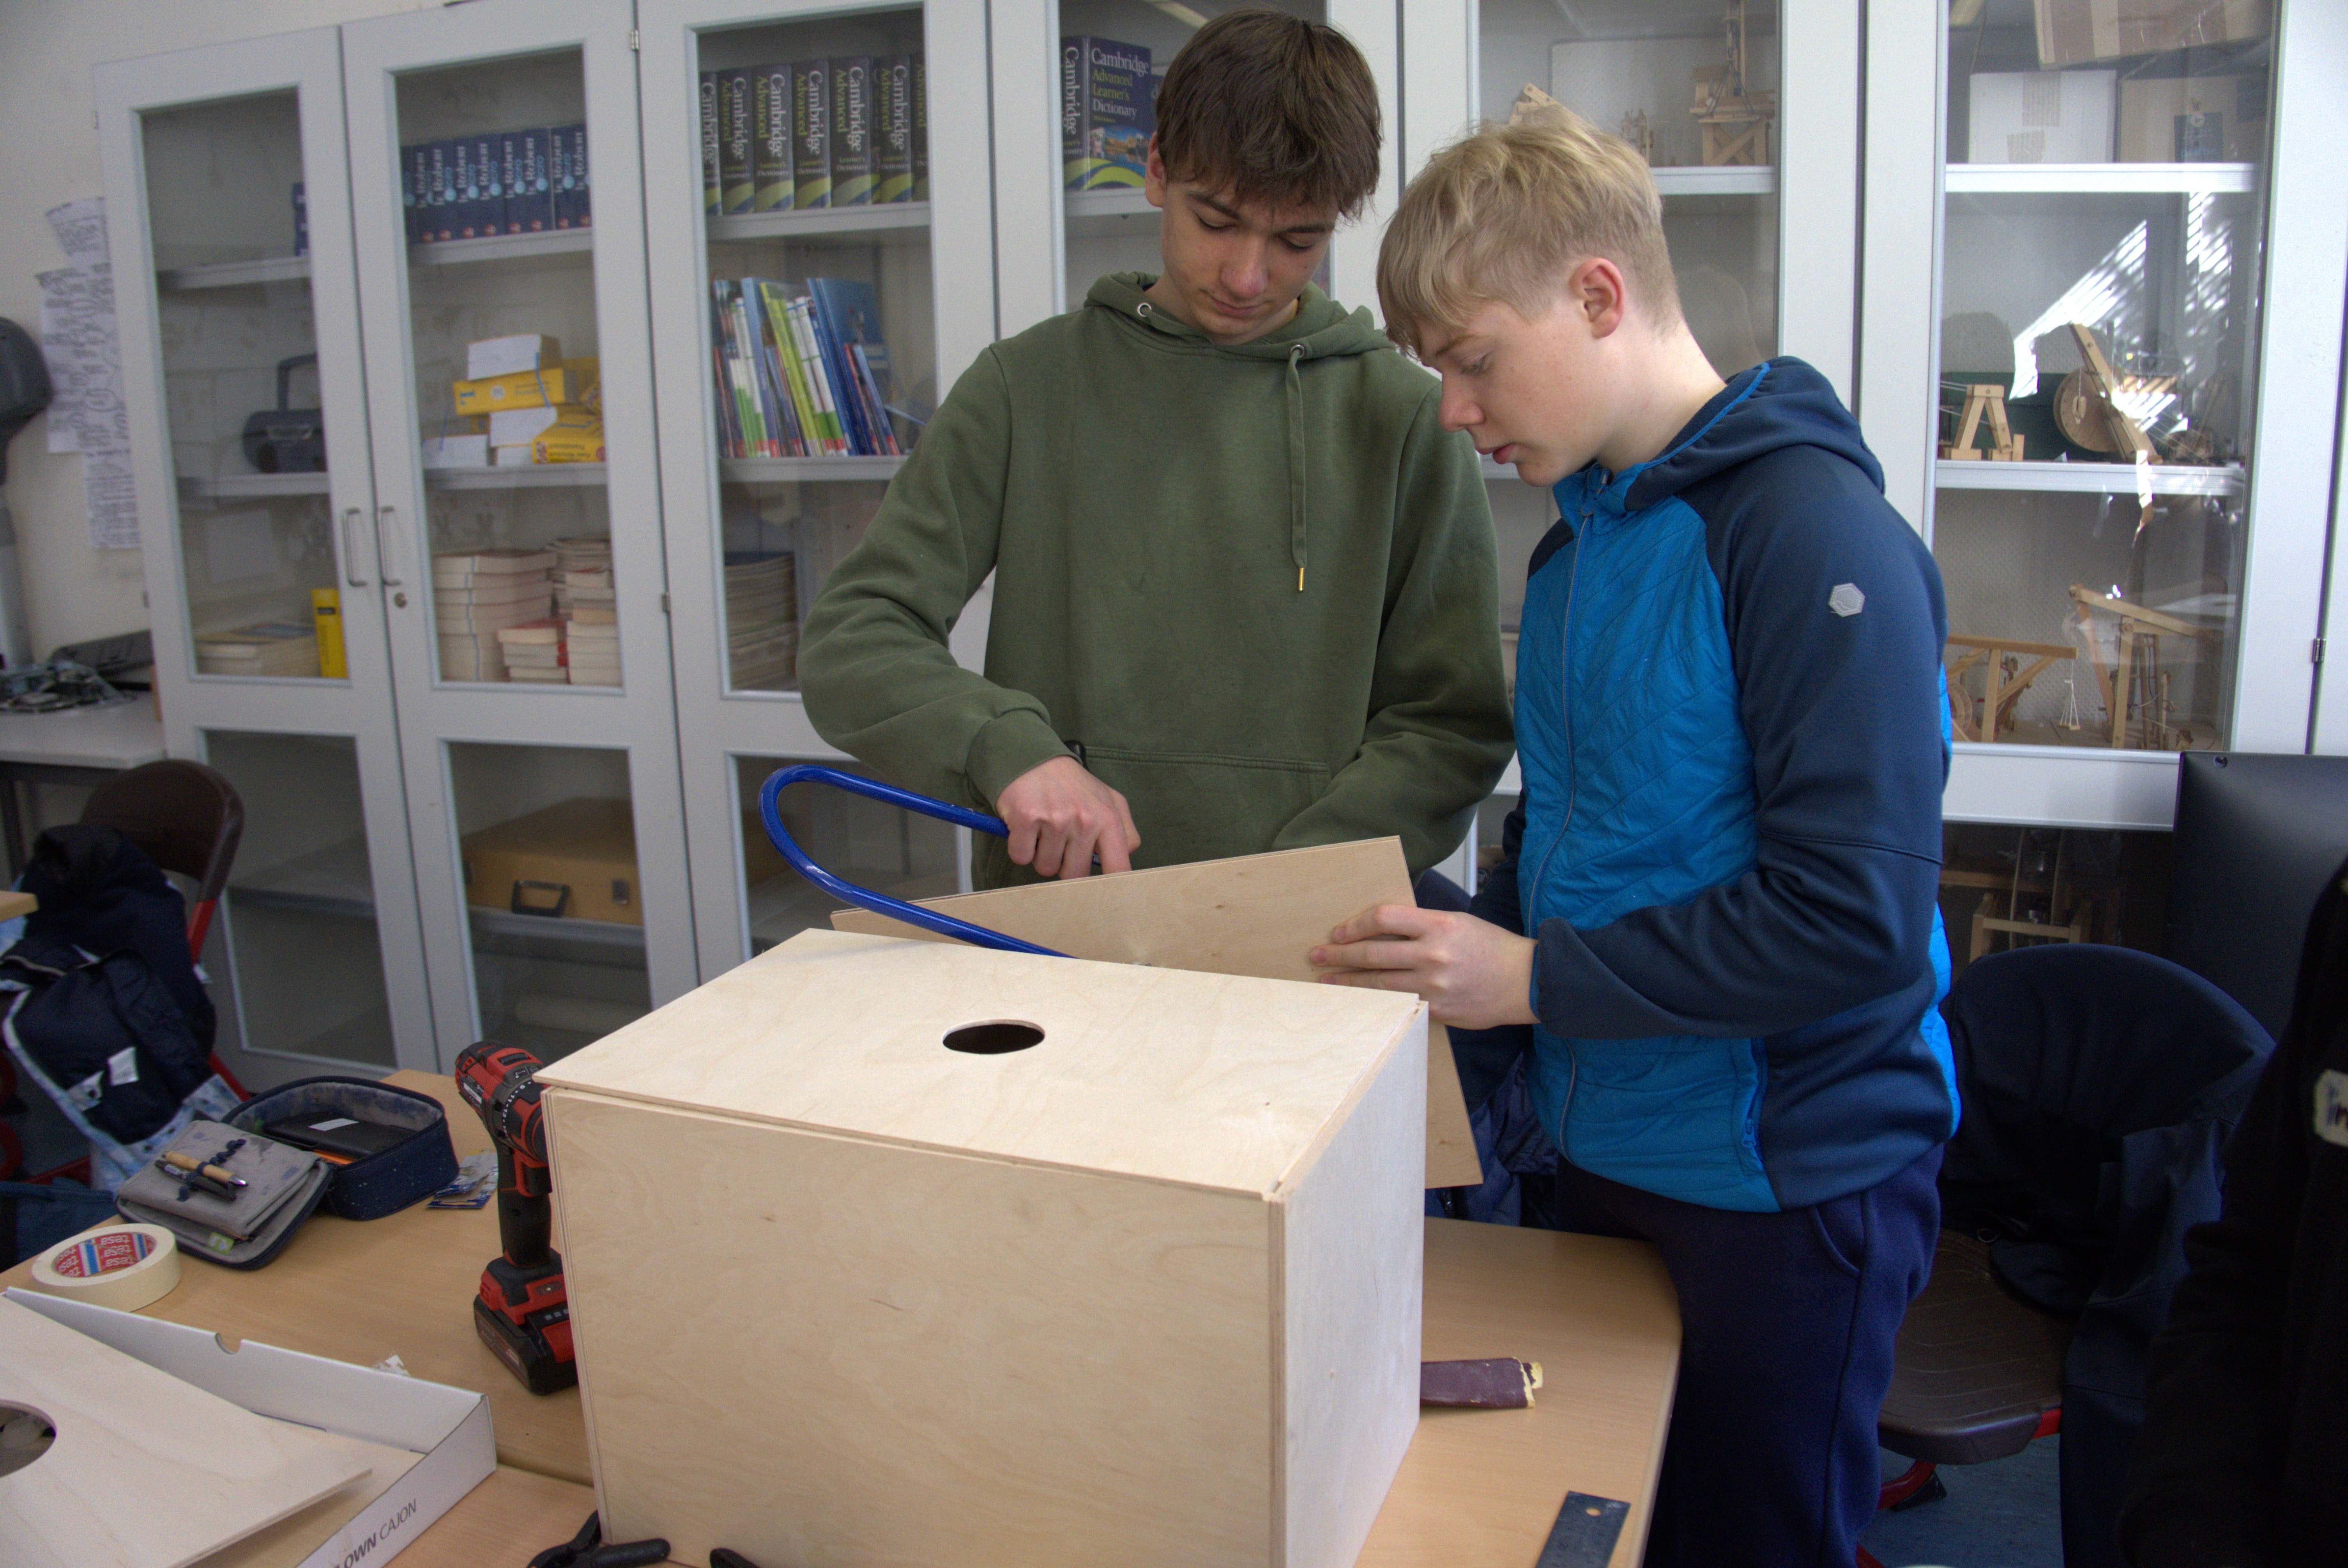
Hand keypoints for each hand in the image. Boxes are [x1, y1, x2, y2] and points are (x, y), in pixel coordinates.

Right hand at [994, 755, 1140, 878]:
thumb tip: (1125, 861)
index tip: (1102, 896)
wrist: (1032, 758)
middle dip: (1063, 864)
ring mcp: (1054, 820)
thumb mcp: (1108, 800)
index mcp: (1108, 818)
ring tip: (1043, 829)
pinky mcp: (1025, 819)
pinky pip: (1021, 857)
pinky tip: (1026, 827)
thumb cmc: (1071, 785)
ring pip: (1045, 868)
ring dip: (1040, 854)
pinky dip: (1019, 847)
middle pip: (1074, 875)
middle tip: (1060, 840)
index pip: (1118, 868)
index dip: (1110, 889)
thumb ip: (1125, 831)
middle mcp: (1084, 820)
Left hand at [1310, 904, 1538, 1028]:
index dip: (1355, 924)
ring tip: (1326, 980)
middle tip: (1316, 955)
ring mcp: (1434, 986)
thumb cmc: (1492, 948)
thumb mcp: (1457, 922)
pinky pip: (1397, 1005)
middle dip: (1338, 954)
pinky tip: (1358, 1002)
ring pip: (1378, 984)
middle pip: (1372, 953)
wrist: (1526, 981)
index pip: (1383, 918)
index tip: (1338, 931)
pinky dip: (1374, 1003)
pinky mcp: (1436, 1011)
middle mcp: (1433, 955)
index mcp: (1438, 925)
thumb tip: (1383, 929)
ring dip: (1347, 982)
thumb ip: (1421, 925)